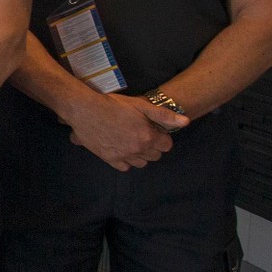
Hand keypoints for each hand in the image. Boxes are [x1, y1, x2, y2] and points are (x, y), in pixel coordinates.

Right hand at [64, 93, 185, 170]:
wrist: (85, 109)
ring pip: (142, 163)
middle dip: (152, 146)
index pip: (166, 145)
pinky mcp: (110, 159)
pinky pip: (125, 167)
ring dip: (141, 154)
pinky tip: (121, 149)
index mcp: (148, 137)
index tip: (153, 129)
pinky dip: (126, 160)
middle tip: (141, 133)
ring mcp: (124, 156)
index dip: (161, 136)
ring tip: (132, 141)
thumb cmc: (113, 104)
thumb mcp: (140, 105)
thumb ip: (164, 115)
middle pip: (155, 155)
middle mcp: (138, 149)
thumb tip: (186, 121)